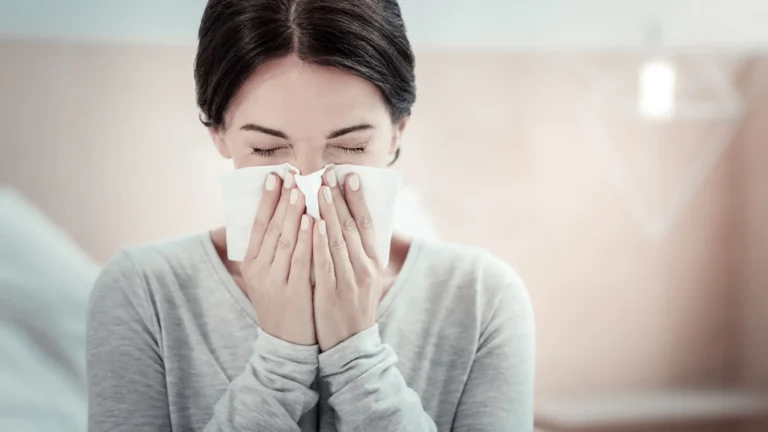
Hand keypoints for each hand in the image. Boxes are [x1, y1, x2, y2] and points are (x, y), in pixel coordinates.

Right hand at [241, 172, 315, 345]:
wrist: (286, 343)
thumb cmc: (282, 302)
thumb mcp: (268, 275)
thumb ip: (271, 248)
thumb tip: (280, 213)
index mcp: (251, 263)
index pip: (258, 225)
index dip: (266, 199)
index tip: (275, 176)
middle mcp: (259, 270)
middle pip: (271, 228)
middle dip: (282, 200)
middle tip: (291, 175)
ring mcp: (275, 281)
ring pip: (285, 241)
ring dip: (294, 214)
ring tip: (301, 190)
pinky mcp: (294, 292)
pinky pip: (302, 260)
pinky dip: (308, 239)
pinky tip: (314, 221)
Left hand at [313, 167, 382, 351]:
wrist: (351, 344)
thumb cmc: (354, 305)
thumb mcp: (365, 277)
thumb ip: (359, 251)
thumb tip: (351, 220)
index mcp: (373, 262)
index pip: (366, 224)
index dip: (358, 199)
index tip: (349, 176)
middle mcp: (364, 268)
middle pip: (351, 227)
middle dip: (339, 198)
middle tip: (327, 173)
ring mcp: (349, 281)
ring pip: (338, 240)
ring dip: (328, 213)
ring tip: (318, 189)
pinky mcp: (331, 293)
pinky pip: (324, 263)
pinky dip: (319, 242)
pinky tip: (312, 224)